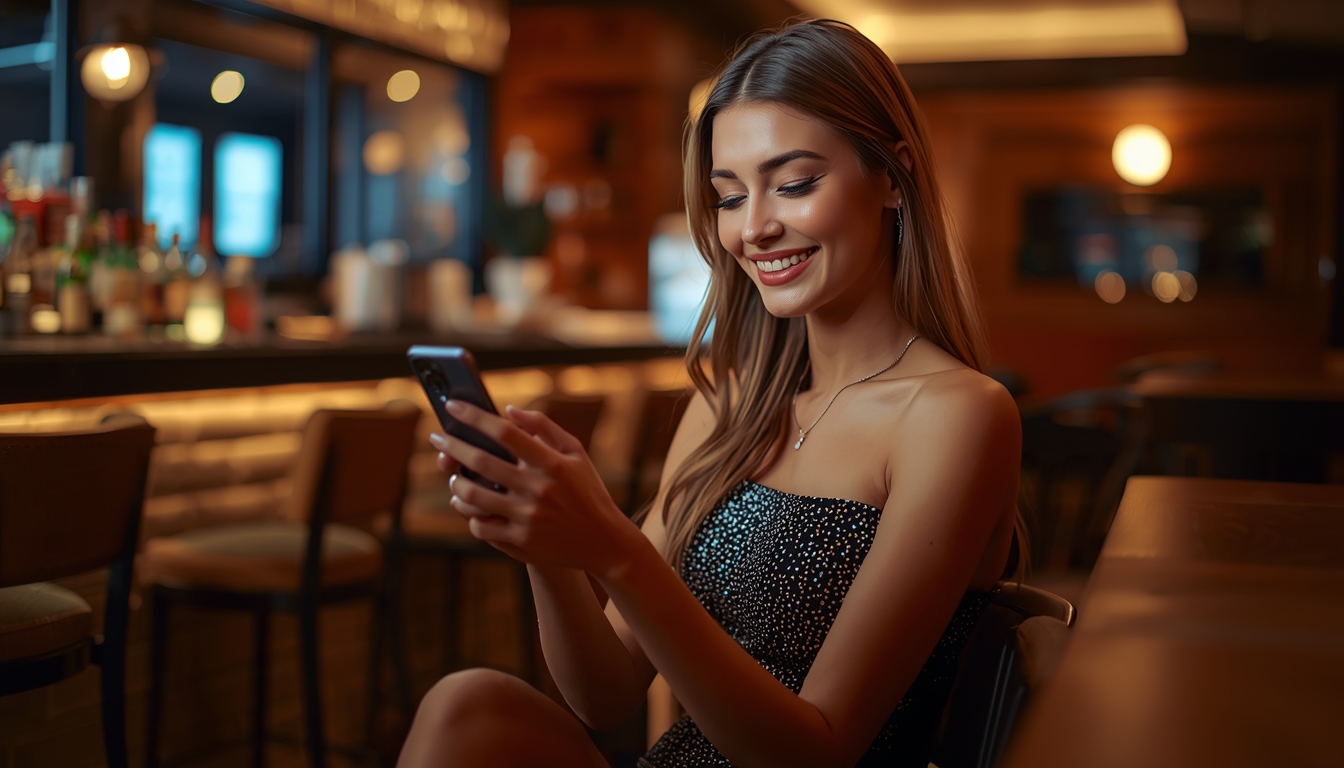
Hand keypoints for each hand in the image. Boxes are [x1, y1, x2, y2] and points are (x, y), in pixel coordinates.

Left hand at [430, 401, 637, 575]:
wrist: (603, 541)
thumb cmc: (587, 490)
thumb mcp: (575, 453)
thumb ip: (544, 427)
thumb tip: (508, 410)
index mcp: (553, 463)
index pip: (505, 432)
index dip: (474, 416)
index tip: (453, 406)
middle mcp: (538, 490)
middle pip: (482, 462)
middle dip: (453, 446)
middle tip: (438, 437)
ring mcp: (528, 518)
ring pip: (473, 497)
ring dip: (457, 483)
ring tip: (455, 476)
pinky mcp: (521, 542)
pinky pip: (480, 526)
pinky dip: (470, 514)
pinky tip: (470, 505)